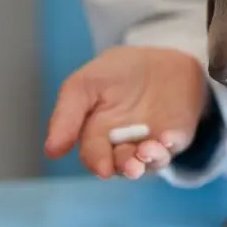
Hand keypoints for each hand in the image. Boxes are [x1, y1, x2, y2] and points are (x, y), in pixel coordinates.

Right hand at [45, 46, 207, 178]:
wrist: (159, 58)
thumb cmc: (117, 72)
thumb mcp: (85, 83)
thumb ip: (67, 114)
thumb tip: (51, 151)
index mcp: (96, 134)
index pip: (94, 154)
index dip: (97, 161)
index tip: (102, 168)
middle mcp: (123, 144)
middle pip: (120, 164)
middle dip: (124, 166)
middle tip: (130, 166)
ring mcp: (150, 142)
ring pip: (147, 162)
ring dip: (148, 160)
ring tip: (146, 151)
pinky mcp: (174, 137)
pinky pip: (173, 147)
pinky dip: (170, 145)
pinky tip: (166, 138)